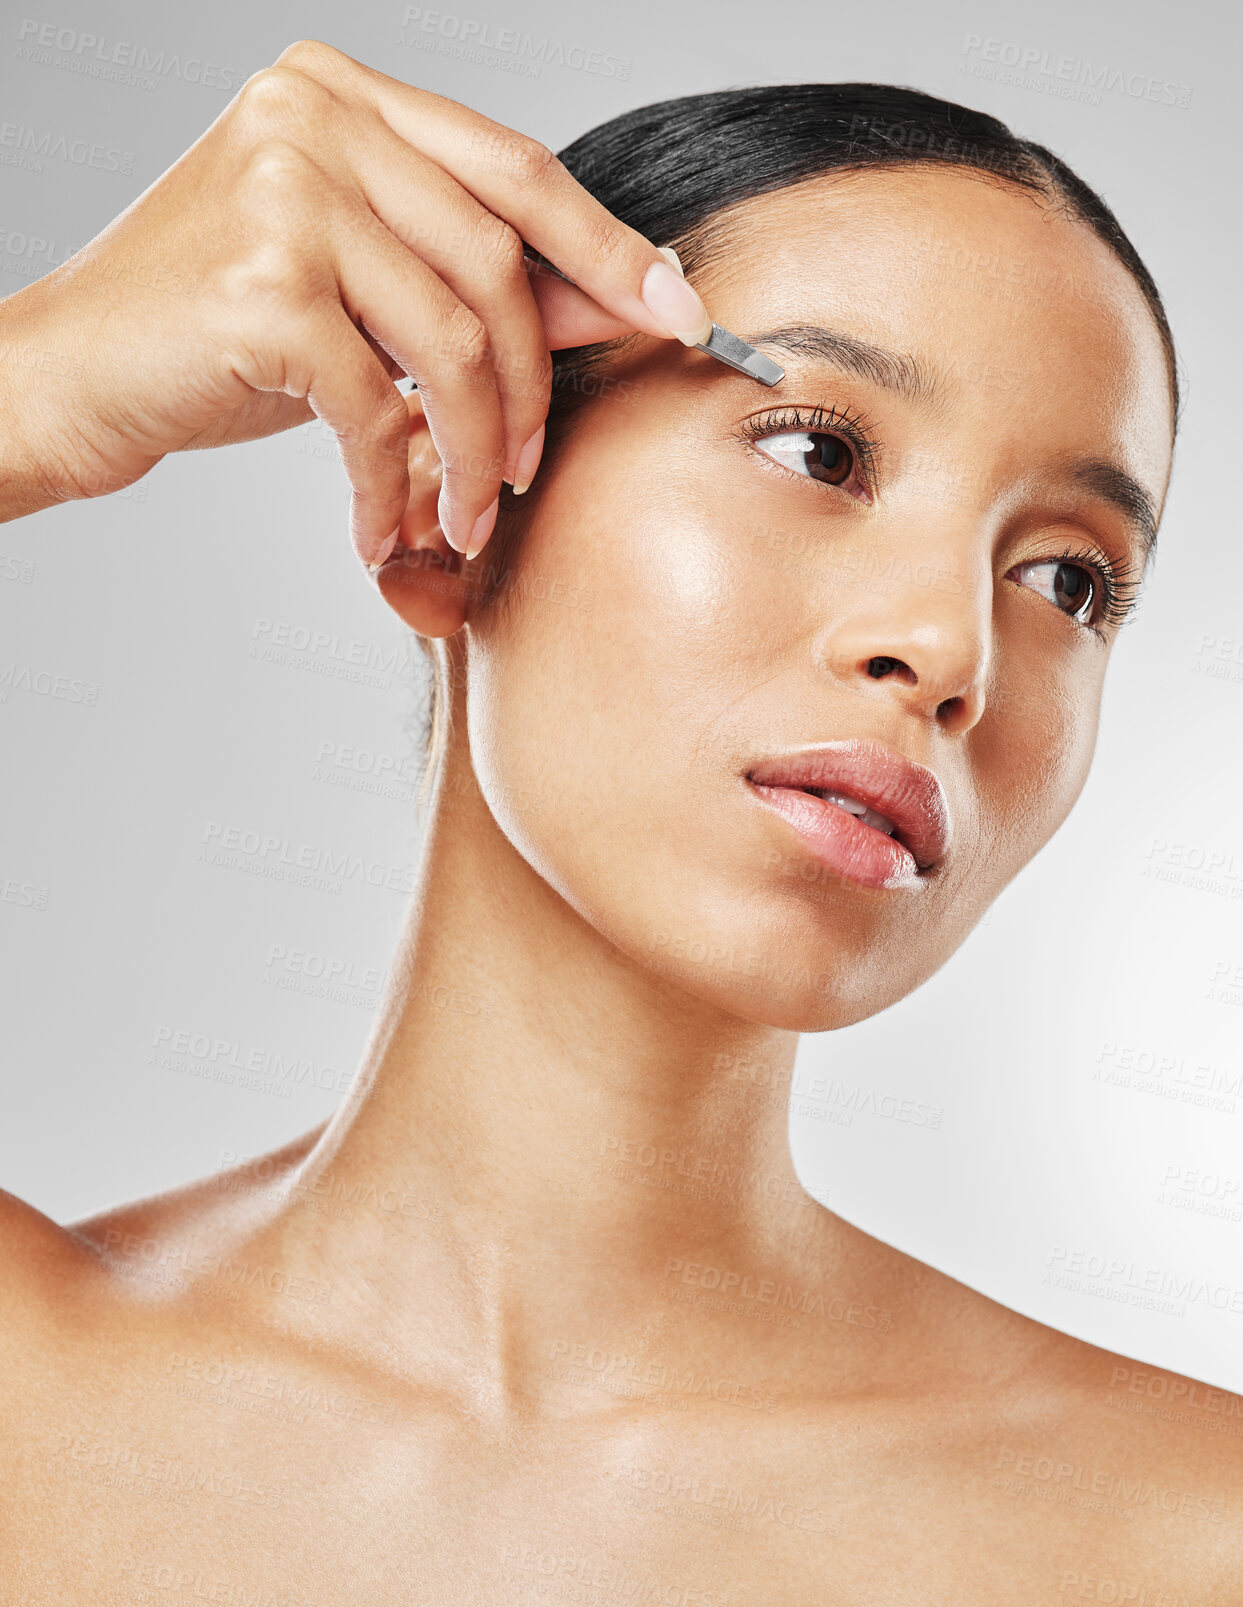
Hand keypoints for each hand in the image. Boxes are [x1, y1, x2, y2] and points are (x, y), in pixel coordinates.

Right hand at [0, 39, 711, 560]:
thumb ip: (472, 278)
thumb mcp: (358, 286)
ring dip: (475, 447)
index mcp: (345, 95)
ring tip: (465, 510)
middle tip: (528, 466)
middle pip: (496, 260)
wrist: (71, 373)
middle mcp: (315, 118)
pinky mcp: (262, 288)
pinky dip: (390, 482)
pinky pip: (378, 404)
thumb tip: (624, 299)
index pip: (514, 169)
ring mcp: (284, 194)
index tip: (679, 311)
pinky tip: (378, 525)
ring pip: (451, 340)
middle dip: (534, 382)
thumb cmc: (215, 331)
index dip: (606, 248)